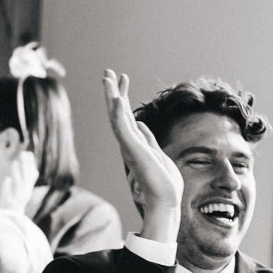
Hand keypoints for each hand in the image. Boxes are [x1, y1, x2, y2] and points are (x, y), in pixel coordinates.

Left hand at [0, 148, 38, 211]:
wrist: (6, 224)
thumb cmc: (10, 207)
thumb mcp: (18, 193)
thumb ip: (20, 181)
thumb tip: (24, 166)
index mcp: (26, 191)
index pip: (32, 176)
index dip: (31, 164)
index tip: (28, 153)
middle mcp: (24, 196)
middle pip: (27, 179)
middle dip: (26, 165)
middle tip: (23, 153)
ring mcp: (16, 202)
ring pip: (20, 186)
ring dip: (18, 174)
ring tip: (14, 162)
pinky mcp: (8, 207)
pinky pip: (10, 196)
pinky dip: (9, 188)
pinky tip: (7, 180)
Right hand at [103, 70, 182, 239]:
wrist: (165, 200)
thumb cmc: (163, 182)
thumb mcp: (157, 153)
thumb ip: (147, 138)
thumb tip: (140, 123)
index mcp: (134, 142)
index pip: (126, 114)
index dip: (123, 95)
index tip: (122, 78)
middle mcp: (129, 143)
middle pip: (117, 112)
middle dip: (113, 91)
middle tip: (107, 72)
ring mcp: (129, 147)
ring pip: (116, 117)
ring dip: (111, 97)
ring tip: (107, 79)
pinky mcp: (133, 152)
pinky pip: (123, 130)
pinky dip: (119, 115)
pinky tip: (117, 100)